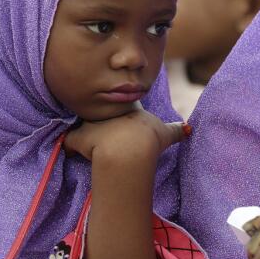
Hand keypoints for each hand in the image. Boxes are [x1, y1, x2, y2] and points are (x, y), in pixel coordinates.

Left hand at [63, 106, 187, 164]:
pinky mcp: (81, 139)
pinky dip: (71, 147)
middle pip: (100, 114)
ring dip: (83, 131)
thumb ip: (177, 130)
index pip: (121, 106)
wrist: (131, 147)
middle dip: (98, 119)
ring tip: (81, 138)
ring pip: (83, 125)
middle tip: (98, 128)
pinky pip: (71, 142)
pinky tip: (70, 152)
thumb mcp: (166, 133)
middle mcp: (108, 115)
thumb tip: (188, 129)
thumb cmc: (149, 138)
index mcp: (126, 111)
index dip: (120, 111)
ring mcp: (93, 126)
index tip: (119, 116)